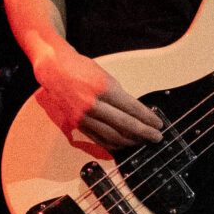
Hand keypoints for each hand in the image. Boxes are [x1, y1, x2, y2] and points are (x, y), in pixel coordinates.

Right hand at [36, 41, 163, 148]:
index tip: (158, 124)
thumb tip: (136, 112)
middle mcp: (93, 105)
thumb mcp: (105, 77)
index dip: (147, 118)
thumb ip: (119, 95)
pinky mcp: (76, 124)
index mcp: (104, 89)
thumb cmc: (81, 68)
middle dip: (144, 133)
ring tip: (142, 142)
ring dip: (130, 141)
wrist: (54, 70)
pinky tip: (123, 145)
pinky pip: (98, 139)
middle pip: (125, 124)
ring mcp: (83, 116)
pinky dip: (113, 144)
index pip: (132, 108)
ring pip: (112, 135)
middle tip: (156, 137)